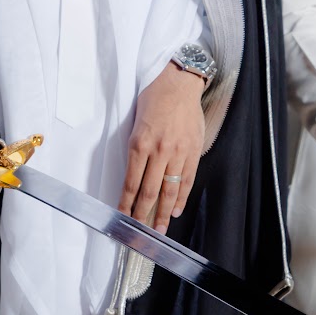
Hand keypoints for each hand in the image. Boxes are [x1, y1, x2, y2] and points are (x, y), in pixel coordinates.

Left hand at [118, 63, 204, 233]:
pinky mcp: (193, 151)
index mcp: (140, 143)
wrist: (179, 83)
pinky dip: (181, 197)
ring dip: (164, 212)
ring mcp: (178, 152)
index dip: (126, 203)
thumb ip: (136, 148)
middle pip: (150, 191)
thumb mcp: (135, 122)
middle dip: (144, 214)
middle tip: (140, 231)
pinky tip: (175, 209)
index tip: (122, 216)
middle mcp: (159, 150)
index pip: (131, 182)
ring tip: (159, 228)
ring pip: (169, 190)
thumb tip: (133, 176)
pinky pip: (186, 179)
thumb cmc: (154, 98)